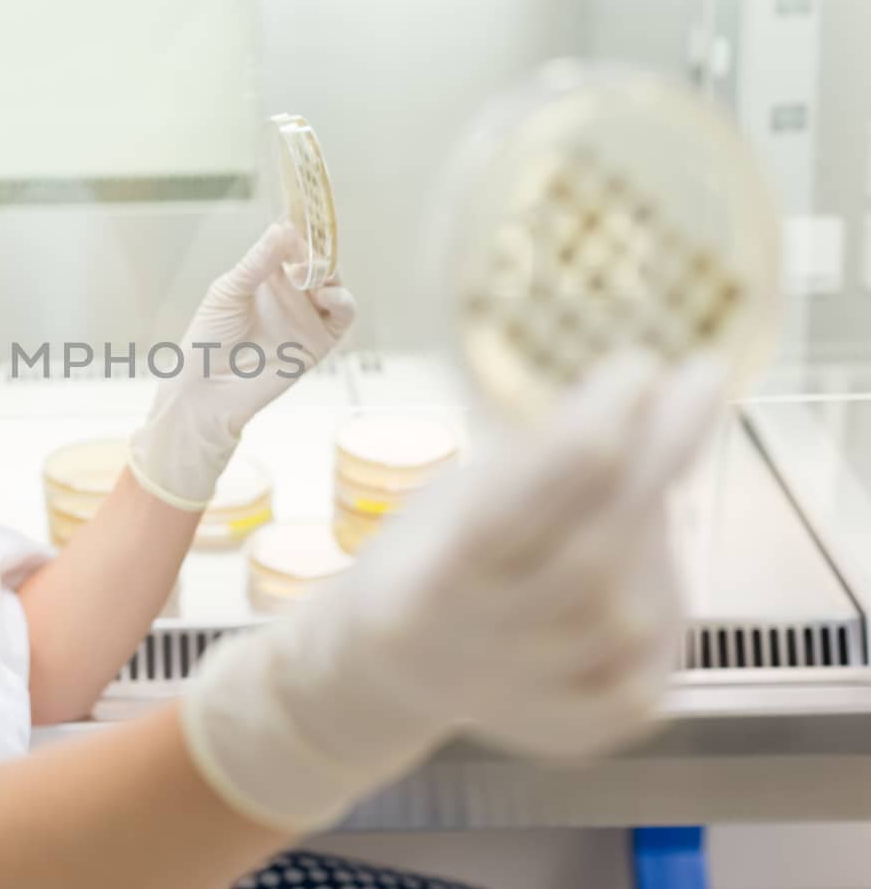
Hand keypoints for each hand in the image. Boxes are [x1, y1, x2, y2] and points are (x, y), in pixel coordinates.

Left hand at [129, 221, 356, 508]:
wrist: (209, 389)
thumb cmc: (208, 339)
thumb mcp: (229, 291)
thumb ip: (258, 262)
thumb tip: (282, 229)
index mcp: (266, 274)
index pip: (292, 242)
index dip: (302, 227)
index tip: (308, 209)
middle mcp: (291, 291)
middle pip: (319, 259)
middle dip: (320, 249)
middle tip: (311, 247)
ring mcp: (307, 314)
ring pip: (335, 282)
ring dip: (331, 272)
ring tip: (313, 275)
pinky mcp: (319, 340)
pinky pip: (342, 314)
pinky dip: (342, 300)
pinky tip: (326, 295)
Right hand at [179, 350, 725, 831]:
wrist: (398, 669)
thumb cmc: (435, 558)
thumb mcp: (457, 496)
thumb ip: (539, 465)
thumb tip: (645, 398)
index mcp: (437, 577)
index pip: (525, 498)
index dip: (592, 428)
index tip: (639, 364)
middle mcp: (486, 645)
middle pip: (599, 546)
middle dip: (655, 453)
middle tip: (694, 382)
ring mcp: (542, 695)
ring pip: (641, 601)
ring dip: (654, 527)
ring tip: (634, 491)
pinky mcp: (591, 728)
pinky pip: (661, 650)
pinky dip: (664, 592)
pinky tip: (642, 562)